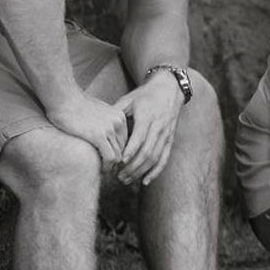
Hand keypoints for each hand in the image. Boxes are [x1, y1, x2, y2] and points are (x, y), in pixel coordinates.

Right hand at [45, 90, 129, 172]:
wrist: (63, 97)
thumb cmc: (74, 105)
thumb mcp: (96, 112)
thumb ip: (104, 123)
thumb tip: (104, 137)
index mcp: (119, 117)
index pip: (126, 141)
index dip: (120, 153)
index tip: (112, 162)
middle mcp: (118, 122)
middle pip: (124, 149)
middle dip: (118, 162)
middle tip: (110, 172)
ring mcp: (110, 129)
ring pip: (119, 155)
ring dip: (112, 167)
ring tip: (105, 173)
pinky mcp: (99, 135)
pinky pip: (110, 157)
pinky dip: (107, 167)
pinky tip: (101, 170)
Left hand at [113, 70, 184, 185]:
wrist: (169, 89)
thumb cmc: (144, 95)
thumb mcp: (128, 100)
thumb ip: (115, 113)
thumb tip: (98, 127)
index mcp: (147, 117)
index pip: (140, 138)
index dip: (130, 152)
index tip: (119, 163)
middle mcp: (159, 127)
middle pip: (147, 152)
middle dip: (133, 167)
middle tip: (118, 177)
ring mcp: (166, 135)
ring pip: (155, 158)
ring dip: (141, 171)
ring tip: (126, 180)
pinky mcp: (170, 139)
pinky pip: (164, 158)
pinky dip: (155, 171)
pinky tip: (145, 181)